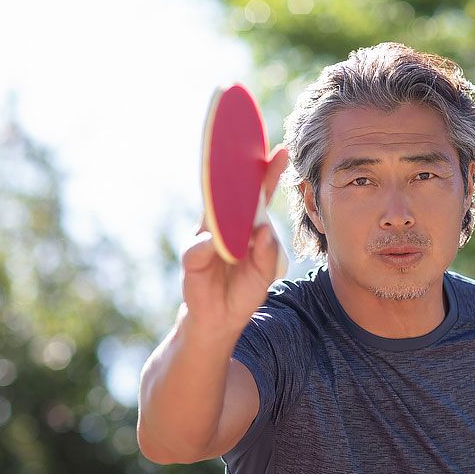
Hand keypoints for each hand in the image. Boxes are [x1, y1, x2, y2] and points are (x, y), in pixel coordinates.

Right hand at [182, 145, 288, 332]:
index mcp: (246, 228)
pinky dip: (207, 246)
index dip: (267, 175)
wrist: (219, 321)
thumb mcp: (263, 274)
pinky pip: (199, 248)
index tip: (281, 153)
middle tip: (257, 152)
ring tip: (238, 182)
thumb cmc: (242, 292)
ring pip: (212, 214)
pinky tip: (213, 245)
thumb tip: (263, 231)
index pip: (257, 197)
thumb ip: (266, 254)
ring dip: (223, 199)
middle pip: (233, 196)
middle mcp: (224, 227)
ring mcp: (206, 240)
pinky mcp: (192, 259)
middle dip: (243, 173)